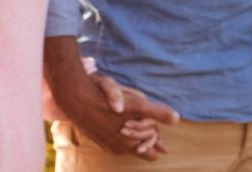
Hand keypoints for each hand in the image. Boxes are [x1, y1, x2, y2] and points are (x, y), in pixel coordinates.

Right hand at [44, 38, 177, 159]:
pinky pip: (113, 139)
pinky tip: (117, 121)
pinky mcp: (95, 137)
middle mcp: (117, 148)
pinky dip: (118, 132)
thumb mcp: (136, 105)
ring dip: (131, 136)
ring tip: (133, 122)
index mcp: (128, 145)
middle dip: (144, 140)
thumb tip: (177, 119)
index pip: (151, 154)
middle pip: (139, 150)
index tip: (158, 134)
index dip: (157, 143)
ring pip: (125, 144)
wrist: (74, 98)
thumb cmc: (106, 102)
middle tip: (147, 126)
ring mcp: (105, 144)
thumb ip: (157, 113)